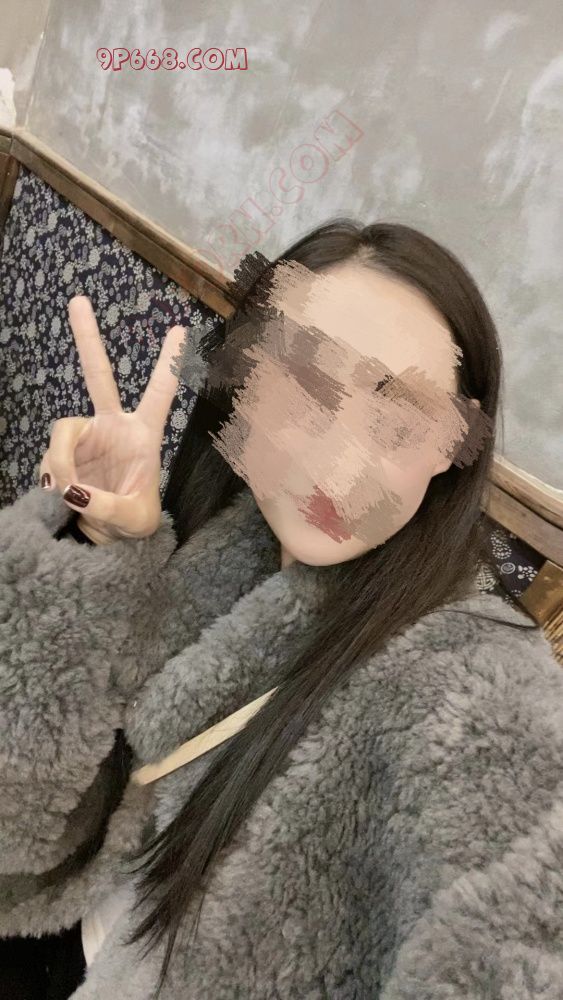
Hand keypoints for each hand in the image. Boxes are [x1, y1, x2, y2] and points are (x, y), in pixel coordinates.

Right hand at [39, 295, 186, 543]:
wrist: (108, 540)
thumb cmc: (134, 524)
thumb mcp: (134, 521)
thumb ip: (106, 507)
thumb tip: (72, 489)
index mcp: (144, 434)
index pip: (160, 393)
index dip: (170, 363)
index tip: (181, 329)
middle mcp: (112, 427)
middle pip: (98, 375)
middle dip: (88, 338)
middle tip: (78, 299)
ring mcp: (85, 439)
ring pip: (61, 431)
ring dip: (59, 460)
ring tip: (66, 491)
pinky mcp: (62, 455)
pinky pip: (48, 459)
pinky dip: (50, 477)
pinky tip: (59, 495)